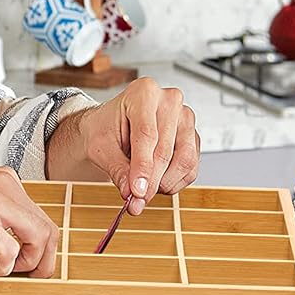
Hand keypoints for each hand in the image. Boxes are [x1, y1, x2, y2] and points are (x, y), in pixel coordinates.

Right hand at [0, 168, 58, 277]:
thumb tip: (11, 260)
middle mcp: (4, 185)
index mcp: (3, 180)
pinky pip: (10, 251)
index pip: (40, 216)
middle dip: (42, 260)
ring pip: (39, 237)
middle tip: (28, 277)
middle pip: (48, 228)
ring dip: (25, 263)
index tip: (28, 266)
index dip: (39, 248)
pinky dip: (0, 268)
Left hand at [72, 78, 199, 213]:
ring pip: (184, 160)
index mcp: (143, 93)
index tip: (138, 192)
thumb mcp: (101, 148)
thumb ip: (118, 171)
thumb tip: (133, 195)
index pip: (146, 135)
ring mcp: (185, 118)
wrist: (111, 126)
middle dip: (150, 182)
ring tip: (144, 189)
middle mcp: (169, 101)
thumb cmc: (105, 130)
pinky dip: (174, 182)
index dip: (143, 167)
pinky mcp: (193, 136)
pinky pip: (191, 167)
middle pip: (164, 150)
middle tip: (137, 201)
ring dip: (164, 183)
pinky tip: (156, 182)